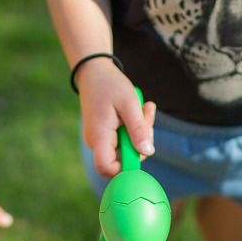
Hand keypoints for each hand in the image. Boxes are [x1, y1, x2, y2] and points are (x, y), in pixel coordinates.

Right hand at [76, 60, 155, 177]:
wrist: (94, 72)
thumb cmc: (110, 85)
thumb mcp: (129, 103)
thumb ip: (138, 129)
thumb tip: (148, 152)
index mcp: (99, 136)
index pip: (107, 168)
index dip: (125, 167)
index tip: (140, 148)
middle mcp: (96, 143)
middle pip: (122, 159)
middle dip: (141, 141)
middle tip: (147, 114)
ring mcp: (99, 140)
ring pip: (126, 148)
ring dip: (141, 131)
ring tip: (145, 107)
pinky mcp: (105, 135)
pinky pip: (124, 140)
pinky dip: (135, 127)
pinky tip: (139, 109)